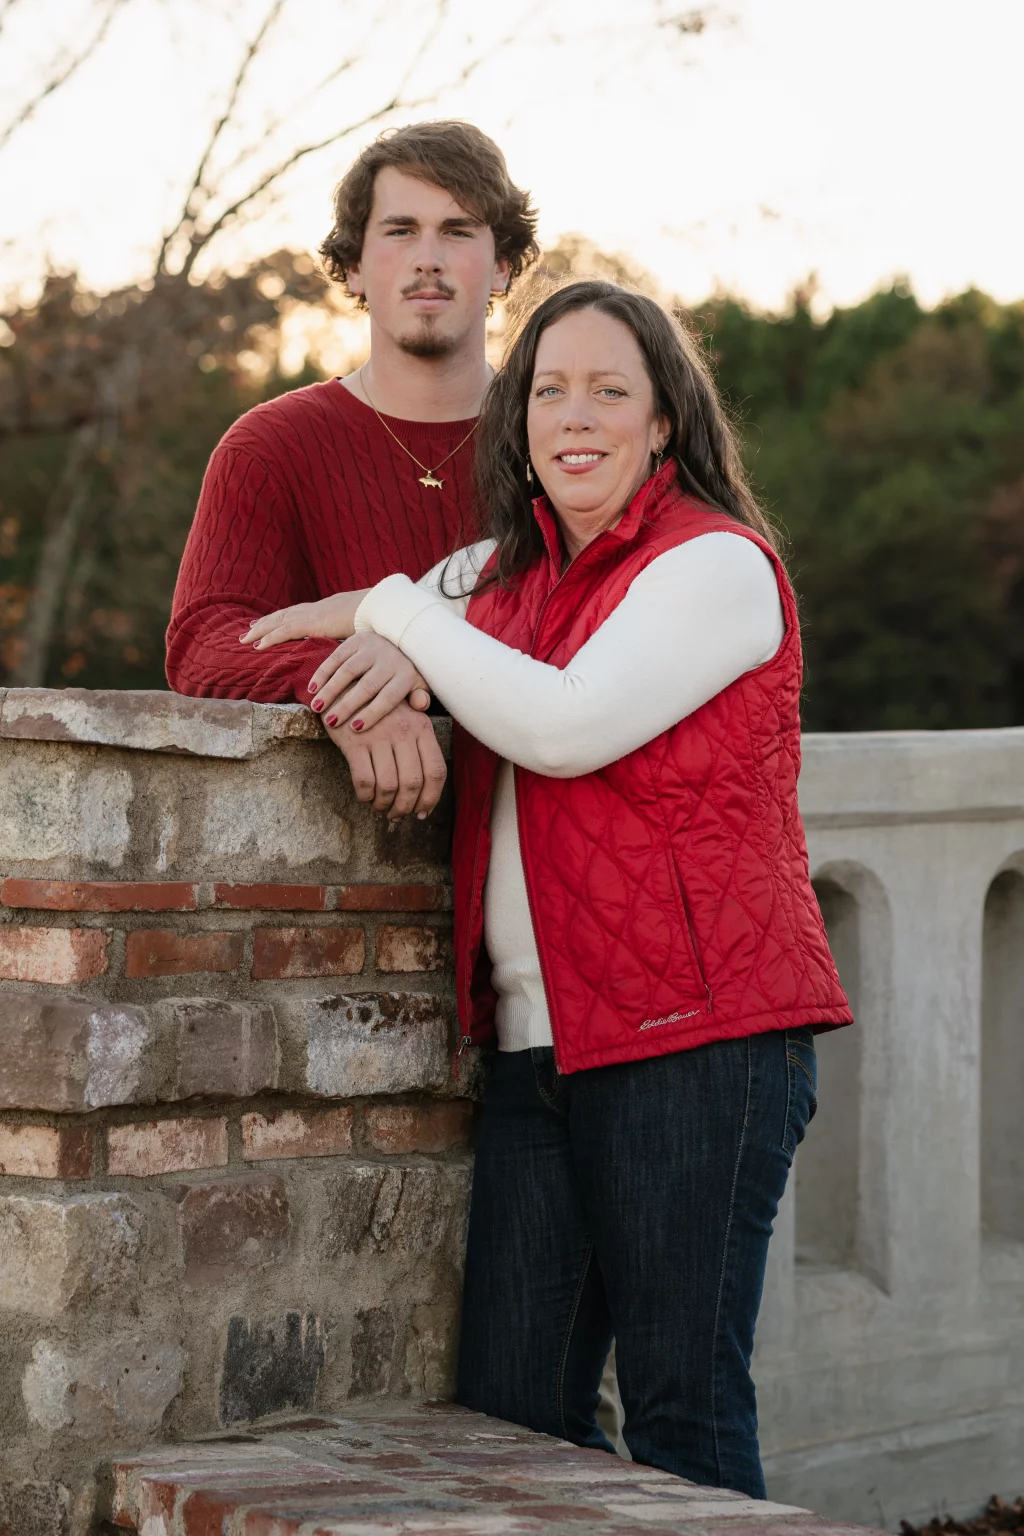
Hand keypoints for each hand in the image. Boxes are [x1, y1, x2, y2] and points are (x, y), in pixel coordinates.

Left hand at [241, 590, 369, 649]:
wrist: (380, 607)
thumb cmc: (378, 618)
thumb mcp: (363, 627)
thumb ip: (356, 634)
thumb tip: (359, 647)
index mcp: (328, 608)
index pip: (300, 613)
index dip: (285, 618)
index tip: (272, 622)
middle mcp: (317, 608)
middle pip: (285, 614)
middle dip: (267, 622)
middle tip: (250, 629)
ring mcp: (312, 614)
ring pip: (279, 621)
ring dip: (261, 630)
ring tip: (246, 638)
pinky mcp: (311, 623)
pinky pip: (284, 631)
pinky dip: (269, 638)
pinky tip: (257, 644)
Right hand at [310, 633, 431, 732]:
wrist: (399, 636)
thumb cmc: (404, 672)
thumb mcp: (417, 685)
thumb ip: (419, 697)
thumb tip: (421, 705)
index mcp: (405, 675)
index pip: (389, 697)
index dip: (373, 713)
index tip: (356, 728)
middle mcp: (388, 660)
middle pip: (366, 685)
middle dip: (347, 705)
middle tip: (331, 722)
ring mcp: (371, 648)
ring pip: (348, 670)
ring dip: (330, 690)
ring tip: (317, 707)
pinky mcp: (355, 641)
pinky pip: (335, 657)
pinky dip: (322, 674)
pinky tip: (312, 689)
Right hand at [324, 703, 445, 819]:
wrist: (345, 688)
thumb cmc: (379, 710)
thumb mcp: (407, 718)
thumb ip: (421, 745)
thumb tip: (427, 789)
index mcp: (422, 728)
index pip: (436, 771)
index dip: (431, 798)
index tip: (422, 812)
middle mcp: (404, 732)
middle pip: (413, 783)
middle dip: (406, 807)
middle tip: (397, 815)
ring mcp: (379, 736)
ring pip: (388, 785)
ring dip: (385, 805)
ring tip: (381, 808)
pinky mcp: (355, 742)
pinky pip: (364, 780)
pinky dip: (366, 796)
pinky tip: (365, 797)